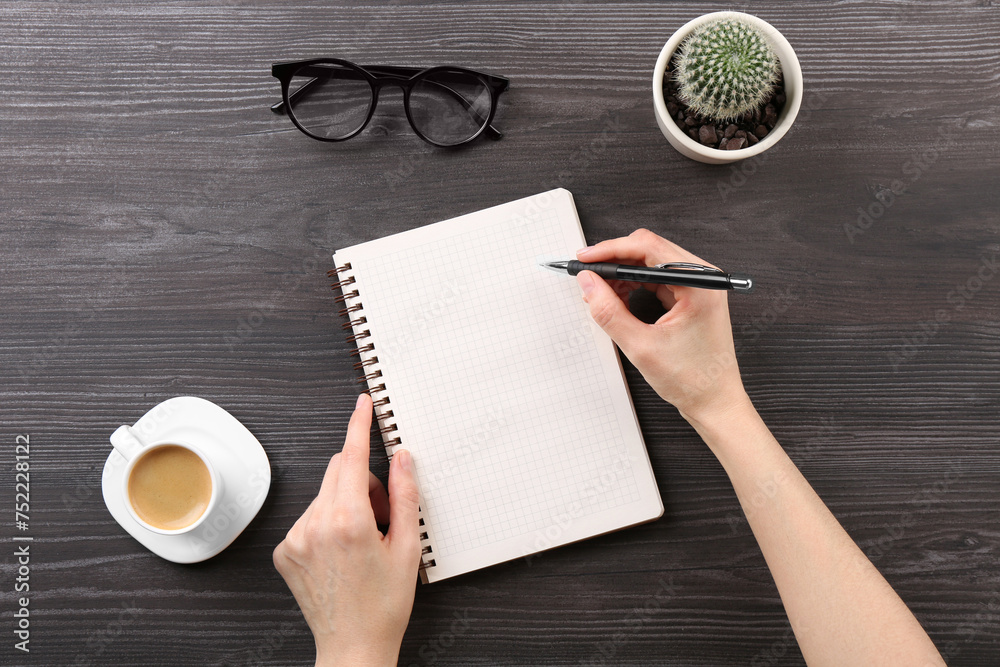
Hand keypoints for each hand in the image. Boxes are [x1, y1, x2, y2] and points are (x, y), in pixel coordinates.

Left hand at [273, 393, 421, 666]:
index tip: (362, 404)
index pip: (352, 457)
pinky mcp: (283, 551)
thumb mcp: (408, 548)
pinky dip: (326, 522)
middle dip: (363, 480)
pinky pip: (308, 516)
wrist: (353, 647)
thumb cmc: (384, 605)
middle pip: (338, 471)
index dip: (359, 425)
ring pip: (324, 494)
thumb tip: (402, 458)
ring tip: (362, 541)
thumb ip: (405, 495)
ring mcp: (294, 538)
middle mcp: (315, 525)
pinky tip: (340, 551)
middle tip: (383, 515)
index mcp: (349, 521)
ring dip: (344, 502)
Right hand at [575, 229, 750, 424]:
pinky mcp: (693, 295)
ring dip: (624, 273)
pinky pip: (658, 277)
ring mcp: (699, 285)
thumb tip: (588, 284)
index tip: (586, 258)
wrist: (714, 402)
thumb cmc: (692, 379)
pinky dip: (635, 283)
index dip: (611, 250)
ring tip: (601, 291)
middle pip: (650, 249)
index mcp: (699, 283)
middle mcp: (703, 278)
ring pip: (652, 262)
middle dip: (615, 260)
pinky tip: (619, 296)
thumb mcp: (640, 346)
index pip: (649, 247)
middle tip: (588, 275)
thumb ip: (609, 312)